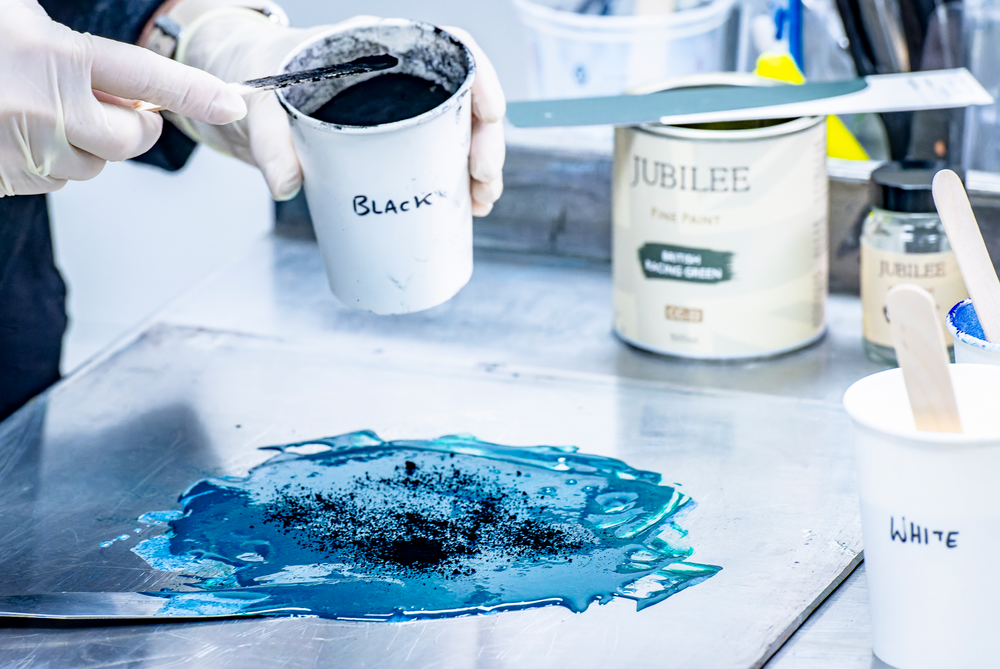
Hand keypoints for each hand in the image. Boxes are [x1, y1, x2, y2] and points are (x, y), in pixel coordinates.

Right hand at [0, 0, 245, 197]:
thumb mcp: (12, 16)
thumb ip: (62, 37)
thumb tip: (102, 60)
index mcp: (54, 54)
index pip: (148, 78)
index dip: (196, 92)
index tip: (231, 103)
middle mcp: (48, 107)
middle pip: (130, 139)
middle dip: (133, 126)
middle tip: (120, 110)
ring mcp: (27, 148)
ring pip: (91, 165)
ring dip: (84, 144)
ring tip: (45, 111)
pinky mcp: (7, 177)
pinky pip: (52, 181)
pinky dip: (48, 160)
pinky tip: (20, 131)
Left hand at [170, 11, 505, 213]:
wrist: (243, 90)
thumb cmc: (255, 79)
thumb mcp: (257, 102)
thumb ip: (269, 139)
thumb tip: (286, 186)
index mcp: (378, 47)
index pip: (448, 48)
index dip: (480, 77)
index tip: (491, 114)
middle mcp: (398, 76)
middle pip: (464, 98)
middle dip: (485, 141)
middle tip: (481, 181)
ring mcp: (400, 110)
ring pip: (458, 132)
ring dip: (479, 168)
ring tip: (479, 202)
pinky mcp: (393, 140)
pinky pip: (437, 156)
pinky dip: (455, 182)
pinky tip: (464, 206)